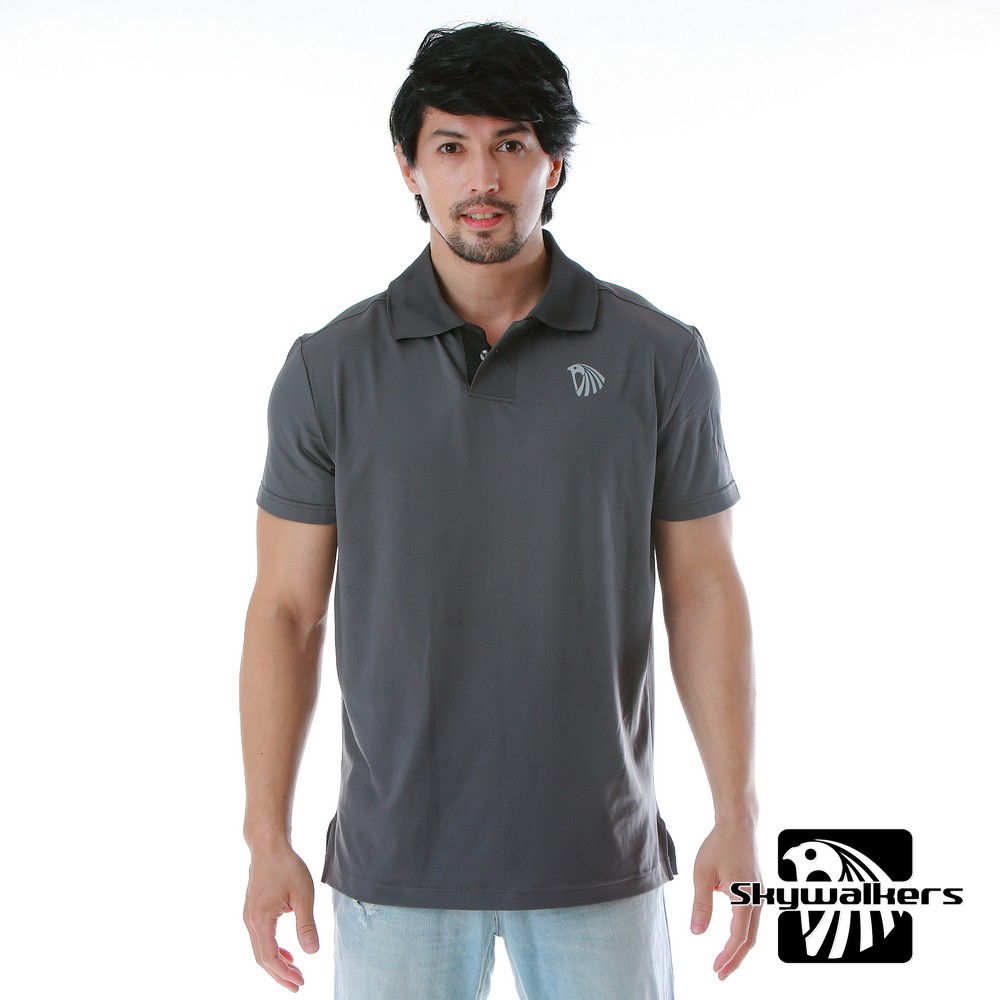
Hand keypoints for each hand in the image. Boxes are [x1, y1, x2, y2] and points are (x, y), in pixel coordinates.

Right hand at [243, 844, 319, 991]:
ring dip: (276, 963)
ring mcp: (249, 916)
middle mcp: (250, 921)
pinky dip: (272, 950)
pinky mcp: (253, 911)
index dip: (284, 973)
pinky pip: (260, 938)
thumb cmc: (287, 867)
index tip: (299, 982)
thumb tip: (312, 952)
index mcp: (260, 920)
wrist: (269, 846)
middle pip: (262, 958)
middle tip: (298, 985)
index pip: (270, 957)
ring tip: (294, 972)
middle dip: (280, 974)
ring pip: (260, 949)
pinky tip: (287, 952)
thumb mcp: (303, 895)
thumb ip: (307, 925)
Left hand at [690, 819, 760, 979]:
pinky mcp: (758, 890)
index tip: (716, 969)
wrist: (738, 825)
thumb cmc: (719, 845)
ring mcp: (760, 895)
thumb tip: (696, 933)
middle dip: (736, 959)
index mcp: (746, 897)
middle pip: (750, 939)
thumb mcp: (703, 874)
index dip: (728, 956)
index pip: (739, 936)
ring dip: (740, 948)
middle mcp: (758, 899)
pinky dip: (744, 934)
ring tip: (724, 962)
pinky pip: (754, 919)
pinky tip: (733, 939)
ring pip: (754, 930)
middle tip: (720, 975)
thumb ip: (701, 905)